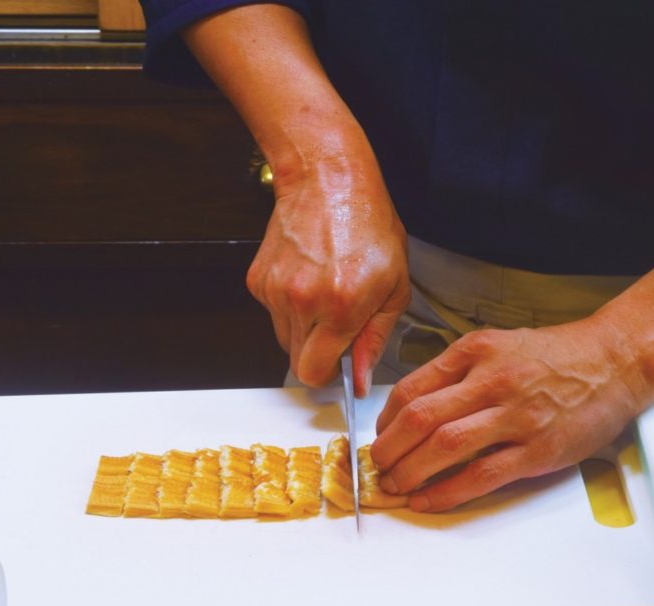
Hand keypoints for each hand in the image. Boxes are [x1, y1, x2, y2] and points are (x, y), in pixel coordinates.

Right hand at [246, 166, 410, 394]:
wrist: (329, 181)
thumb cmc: (368, 225)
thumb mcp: (395, 286)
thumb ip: (376, 337)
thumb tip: (362, 377)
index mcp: (341, 306)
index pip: (315, 372)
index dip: (330, 373)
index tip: (341, 364)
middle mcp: (303, 301)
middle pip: (297, 361)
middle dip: (319, 353)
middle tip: (339, 325)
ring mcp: (276, 290)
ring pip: (284, 337)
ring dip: (305, 328)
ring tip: (326, 292)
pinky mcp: (258, 280)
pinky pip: (273, 313)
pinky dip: (290, 305)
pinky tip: (309, 277)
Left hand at [370, 320, 646, 511]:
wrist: (614, 361)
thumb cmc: (555, 355)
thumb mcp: (498, 344)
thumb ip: (458, 371)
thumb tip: (414, 406)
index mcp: (476, 351)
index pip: (412, 388)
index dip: (385, 420)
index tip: (380, 436)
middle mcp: (492, 381)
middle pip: (420, 418)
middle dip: (388, 449)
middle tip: (377, 467)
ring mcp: (516, 417)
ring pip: (444, 446)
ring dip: (410, 472)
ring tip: (396, 486)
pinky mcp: (538, 450)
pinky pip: (481, 476)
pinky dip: (447, 492)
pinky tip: (428, 501)